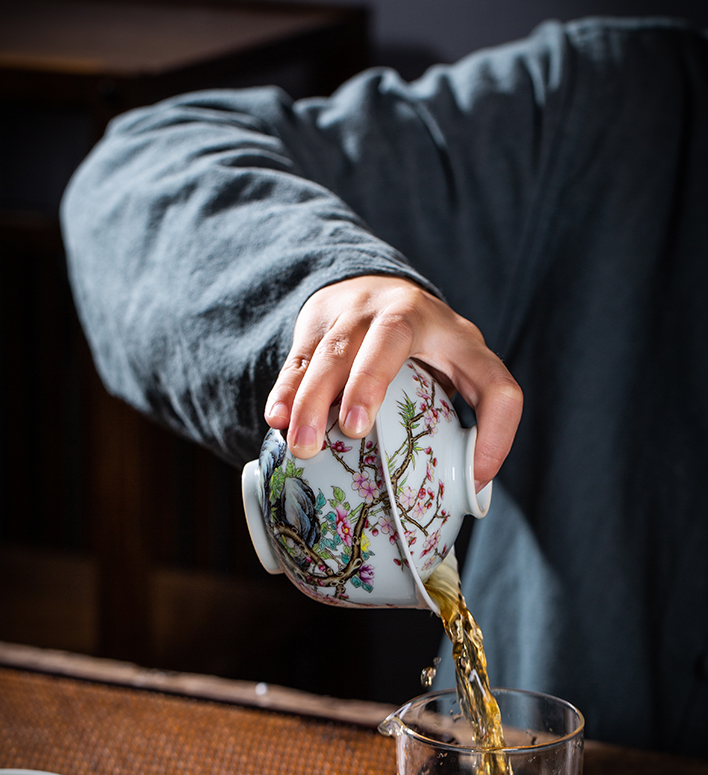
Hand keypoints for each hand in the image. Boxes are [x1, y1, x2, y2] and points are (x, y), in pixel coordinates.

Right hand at [264, 275, 521, 490]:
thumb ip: (466, 419)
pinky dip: (287, 389)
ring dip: (314, 398)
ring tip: (303, 445)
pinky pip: (300, 354)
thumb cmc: (424, 350)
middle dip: (369, 383)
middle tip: (354, 430)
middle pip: (392, 337)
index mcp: (459, 337)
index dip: (498, 432)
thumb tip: (471, 487)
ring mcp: (359, 311)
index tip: (475, 476)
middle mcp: (408, 312)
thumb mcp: (455, 372)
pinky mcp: (319, 319)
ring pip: (334, 348)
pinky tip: (276, 419)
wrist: (371, 286)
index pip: (493, 382)